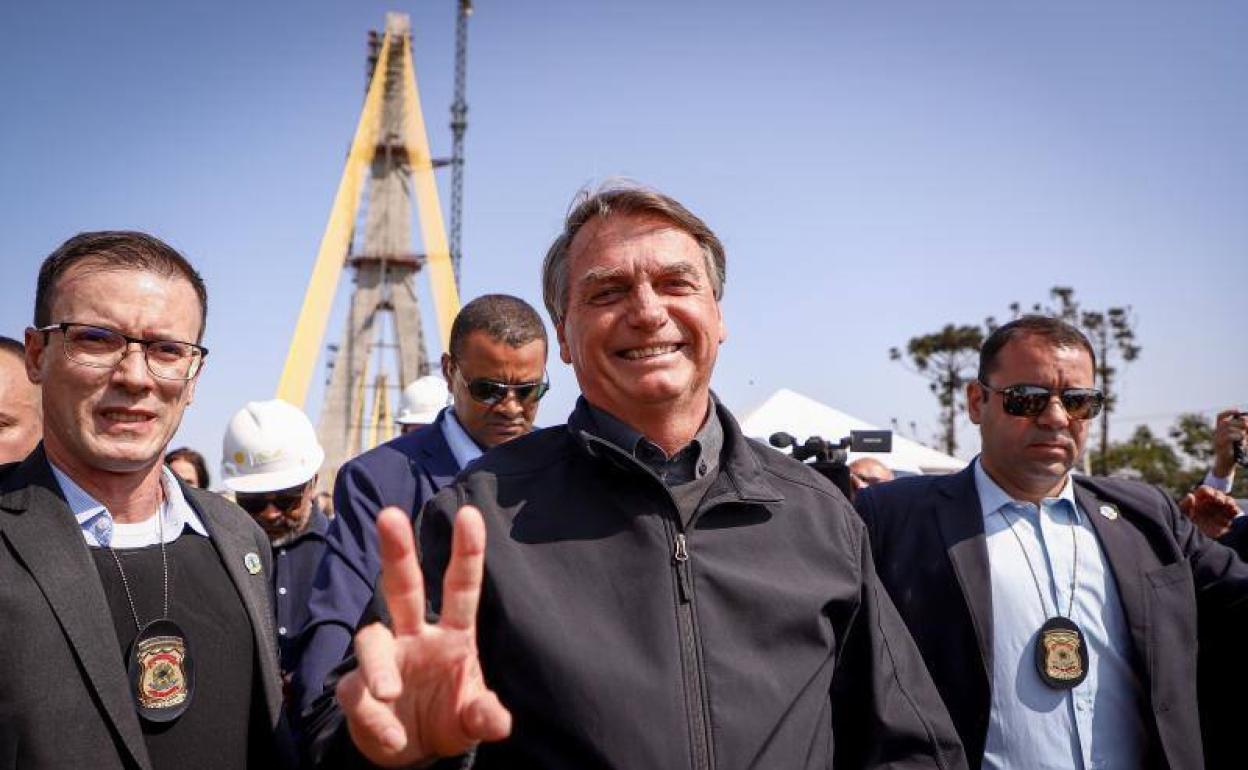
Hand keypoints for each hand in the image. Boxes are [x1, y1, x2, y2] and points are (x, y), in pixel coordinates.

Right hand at [338, 505, 510, 766]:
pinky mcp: (357, 691)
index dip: (466, 552)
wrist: (411, 753)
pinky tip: (393, 739)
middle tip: (391, 514)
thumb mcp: (472, 720)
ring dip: (377, 665)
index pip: (460, 588)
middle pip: (403, 586)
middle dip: (397, 551)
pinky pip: (358, 695)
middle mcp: (415, 636)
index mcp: (452, 635)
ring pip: (371, 639)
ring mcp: (384, 660)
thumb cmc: (447, 719)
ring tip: (390, 693)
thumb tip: (499, 721)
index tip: (470, 514)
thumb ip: (485, 716)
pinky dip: (374, 719)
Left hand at [1179, 485, 1240, 539]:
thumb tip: (1191, 495)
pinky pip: (1234, 512)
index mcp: (1198, 500)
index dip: (1208, 491)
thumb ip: (1185, 506)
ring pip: (1227, 501)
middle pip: (1218, 495)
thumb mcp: (1183, 516)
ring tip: (1229, 506)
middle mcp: (1209, 503)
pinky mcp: (1226, 519)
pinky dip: (1235, 511)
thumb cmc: (1185, 526)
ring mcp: (1219, 510)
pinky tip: (1234, 513)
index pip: (1205, 491)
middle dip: (1220, 496)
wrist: (1194, 542)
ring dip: (1229, 502)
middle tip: (1219, 501)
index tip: (1210, 495)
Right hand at [1212, 409, 1245, 478]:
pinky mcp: (1220, 446)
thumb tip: (1247, 422)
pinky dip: (1236, 436)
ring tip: (1244, 435)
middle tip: (1247, 425)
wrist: (1225, 464)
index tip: (1237, 411)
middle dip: (1238, 422)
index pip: (1220, 417)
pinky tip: (1241, 440)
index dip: (1228, 412)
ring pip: (1227, 429)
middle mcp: (1216, 434)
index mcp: (1219, 430)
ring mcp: (1216, 440)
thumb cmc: (1233, 451)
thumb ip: (1242, 430)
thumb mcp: (1238, 438)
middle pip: (1225, 422)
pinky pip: (1228, 437)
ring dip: (1239, 430)